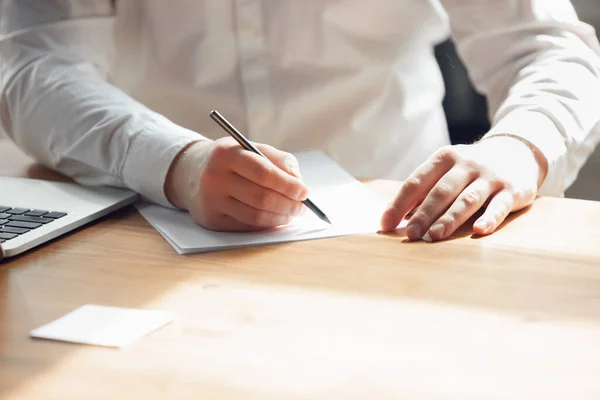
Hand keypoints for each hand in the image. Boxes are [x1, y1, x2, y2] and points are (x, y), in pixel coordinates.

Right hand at [165, 138, 307, 230]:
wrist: (191, 172)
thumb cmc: (230, 161)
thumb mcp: (251, 149)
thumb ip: (279, 160)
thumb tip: (298, 181)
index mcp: (227, 153)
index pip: (264, 173)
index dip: (288, 185)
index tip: (304, 192)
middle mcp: (214, 177)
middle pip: (261, 198)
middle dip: (289, 205)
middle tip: (302, 207)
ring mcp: (210, 200)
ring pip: (255, 216)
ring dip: (280, 218)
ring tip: (292, 214)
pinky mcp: (210, 220)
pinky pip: (246, 226)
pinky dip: (266, 224)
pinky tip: (275, 218)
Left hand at [380, 136, 547, 240]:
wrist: (518, 151)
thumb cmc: (470, 169)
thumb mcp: (446, 170)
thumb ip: (424, 191)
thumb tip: (395, 216)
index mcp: (444, 158)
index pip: (416, 181)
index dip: (399, 203)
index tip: (385, 225)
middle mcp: (466, 165)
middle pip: (441, 191)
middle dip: (423, 214)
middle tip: (410, 234)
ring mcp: (490, 177)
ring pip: (467, 199)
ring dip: (450, 218)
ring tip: (435, 235)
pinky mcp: (513, 190)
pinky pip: (500, 206)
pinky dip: (490, 218)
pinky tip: (479, 230)